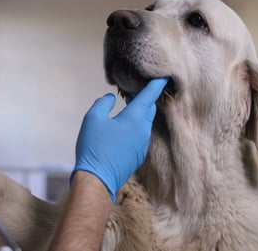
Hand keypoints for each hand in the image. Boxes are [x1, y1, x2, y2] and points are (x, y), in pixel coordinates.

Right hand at [73, 78, 167, 201]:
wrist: (97, 179)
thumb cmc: (94, 146)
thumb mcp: (93, 118)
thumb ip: (103, 103)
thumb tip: (111, 99)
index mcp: (134, 119)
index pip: (149, 97)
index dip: (156, 85)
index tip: (163, 77)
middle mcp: (143, 131)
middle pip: (149, 110)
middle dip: (144, 99)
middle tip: (133, 92)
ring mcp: (142, 145)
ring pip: (145, 124)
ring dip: (139, 114)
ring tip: (126, 109)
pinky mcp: (138, 156)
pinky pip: (140, 136)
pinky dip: (135, 127)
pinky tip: (123, 130)